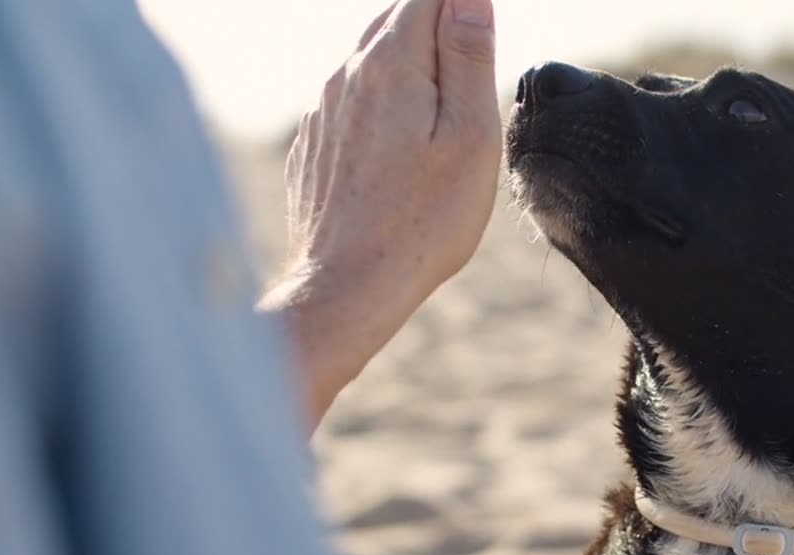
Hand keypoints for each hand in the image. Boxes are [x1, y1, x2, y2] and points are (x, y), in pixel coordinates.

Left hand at [259, 0, 500, 428]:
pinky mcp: (312, 148)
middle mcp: (346, 77)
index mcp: (391, 65)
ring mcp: (322, 113)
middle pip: (394, 18)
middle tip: (471, 38)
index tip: (480, 23)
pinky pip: (349, 103)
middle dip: (435, 18)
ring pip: (369, 61)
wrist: (348, 288)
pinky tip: (400, 137)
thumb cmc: (424, 221)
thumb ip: (469, 58)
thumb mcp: (471, 138)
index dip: (460, 3)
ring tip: (442, 87)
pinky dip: (379, 101)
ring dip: (407, 60)